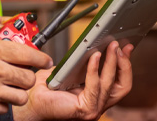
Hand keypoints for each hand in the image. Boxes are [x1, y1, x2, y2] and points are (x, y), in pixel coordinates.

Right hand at [0, 14, 53, 118]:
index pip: (28, 53)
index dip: (40, 57)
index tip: (44, 59)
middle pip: (28, 77)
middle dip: (29, 74)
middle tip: (22, 71)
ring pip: (20, 95)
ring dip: (18, 90)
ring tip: (9, 85)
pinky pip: (5, 108)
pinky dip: (3, 103)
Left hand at [13, 41, 134, 120]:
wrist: (30, 101)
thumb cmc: (46, 89)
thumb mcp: (71, 70)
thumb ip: (85, 63)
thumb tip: (97, 46)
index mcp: (97, 96)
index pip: (120, 82)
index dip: (125, 64)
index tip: (126, 47)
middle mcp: (98, 104)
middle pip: (123, 86)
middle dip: (124, 64)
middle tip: (120, 46)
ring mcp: (94, 109)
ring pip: (110, 84)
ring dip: (112, 63)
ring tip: (110, 47)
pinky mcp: (86, 110)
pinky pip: (94, 86)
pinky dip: (95, 70)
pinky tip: (94, 57)